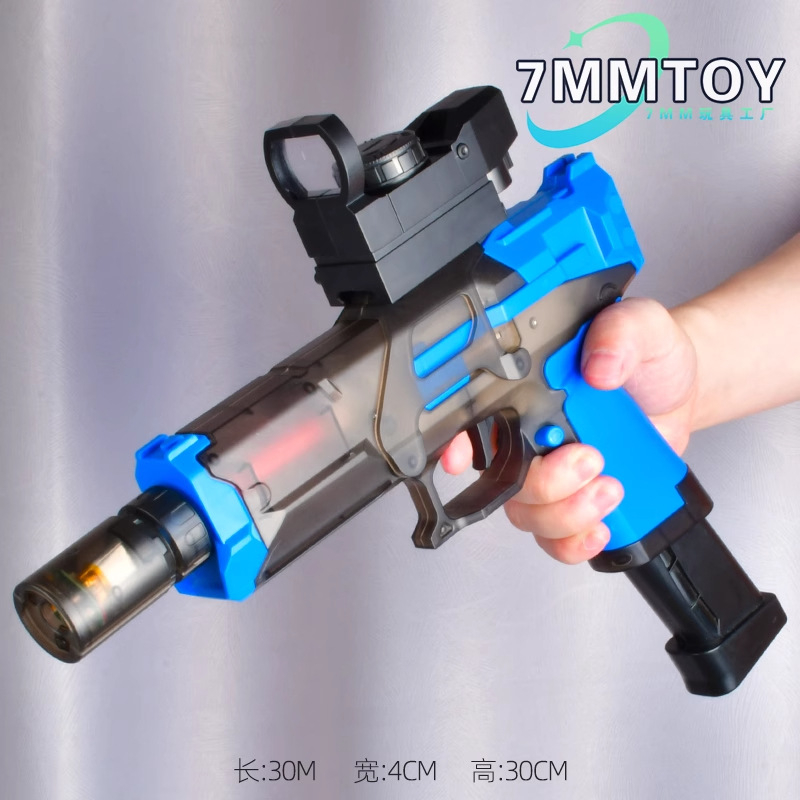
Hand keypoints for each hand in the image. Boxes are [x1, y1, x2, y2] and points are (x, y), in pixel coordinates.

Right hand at [442, 297, 698, 563]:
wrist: (681, 392)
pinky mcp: (577, 504)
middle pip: (503, 480)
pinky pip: (557, 540)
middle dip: (546, 482)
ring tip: (611, 487)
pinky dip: (574, 542)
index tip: (463, 456)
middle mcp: (531, 438)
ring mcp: (553, 476)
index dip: (460, 444)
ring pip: (528, 515)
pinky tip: (601, 525)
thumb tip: (600, 364)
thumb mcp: (640, 326)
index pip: (477, 423)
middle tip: (590, 458)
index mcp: (529, 395)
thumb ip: (620, 333)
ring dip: (567, 512)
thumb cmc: (650, 357)